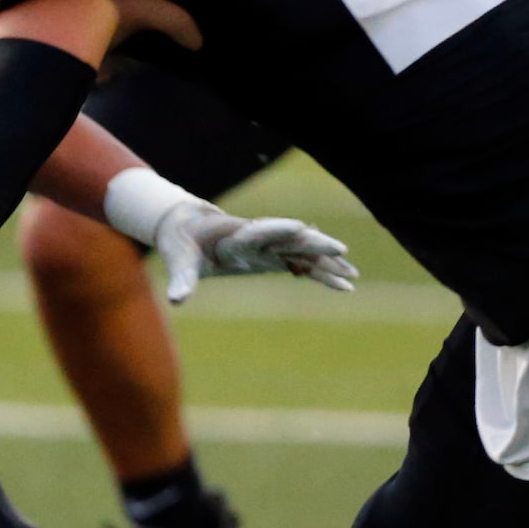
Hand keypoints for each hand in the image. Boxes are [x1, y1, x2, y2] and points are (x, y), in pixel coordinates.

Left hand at [104, 164, 354, 302]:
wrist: (189, 226)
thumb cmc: (182, 242)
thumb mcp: (178, 259)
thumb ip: (181, 279)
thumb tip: (176, 301)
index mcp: (234, 235)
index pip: (259, 232)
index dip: (278, 230)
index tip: (301, 227)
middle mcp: (257, 237)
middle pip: (291, 238)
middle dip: (315, 243)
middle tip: (341, 250)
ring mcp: (269, 245)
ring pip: (303, 251)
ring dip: (327, 261)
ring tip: (353, 274)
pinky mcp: (273, 255)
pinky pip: (303, 264)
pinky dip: (322, 273)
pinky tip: (344, 285)